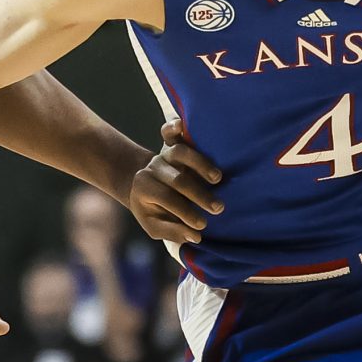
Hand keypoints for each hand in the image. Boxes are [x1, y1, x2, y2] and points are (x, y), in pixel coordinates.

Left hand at [129, 120, 222, 244]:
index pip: (166, 198)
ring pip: (179, 152)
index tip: (202, 227)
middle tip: (218, 209)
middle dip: (198, 195)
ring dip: (200, 163)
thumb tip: (195, 237)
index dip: (185, 212)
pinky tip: (184, 125)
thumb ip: (172, 232)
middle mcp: (154, 168)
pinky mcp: (173, 142)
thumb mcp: (155, 226)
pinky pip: (171, 130)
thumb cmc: (154, 210)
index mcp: (144, 187)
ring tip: (218, 178)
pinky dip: (176, 126)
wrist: (143, 187)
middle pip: (176, 179)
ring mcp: (164, 153)